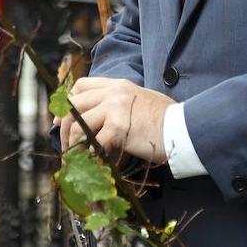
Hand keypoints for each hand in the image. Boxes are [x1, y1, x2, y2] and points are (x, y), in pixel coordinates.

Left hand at [55, 77, 174, 164]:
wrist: (184, 128)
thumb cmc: (166, 119)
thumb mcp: (140, 100)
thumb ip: (119, 104)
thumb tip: (99, 121)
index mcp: (118, 85)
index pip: (82, 86)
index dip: (68, 102)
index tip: (62, 119)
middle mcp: (113, 93)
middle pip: (75, 105)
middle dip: (65, 126)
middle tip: (65, 144)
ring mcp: (115, 108)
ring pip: (79, 123)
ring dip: (73, 142)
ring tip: (76, 157)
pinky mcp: (118, 127)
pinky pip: (94, 142)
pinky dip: (90, 154)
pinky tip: (93, 162)